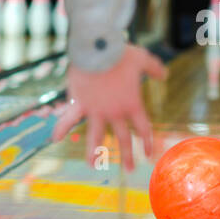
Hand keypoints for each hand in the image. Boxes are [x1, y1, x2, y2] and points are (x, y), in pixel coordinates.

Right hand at [51, 44, 166, 170]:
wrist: (97, 49)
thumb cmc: (120, 53)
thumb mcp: (142, 58)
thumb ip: (154, 68)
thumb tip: (164, 74)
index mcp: (132, 104)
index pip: (143, 128)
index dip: (147, 142)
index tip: (148, 154)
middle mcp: (115, 112)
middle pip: (123, 139)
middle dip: (127, 155)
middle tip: (129, 169)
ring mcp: (96, 111)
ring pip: (95, 137)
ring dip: (94, 152)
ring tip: (92, 165)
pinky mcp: (79, 104)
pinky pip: (69, 119)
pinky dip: (61, 128)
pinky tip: (55, 139)